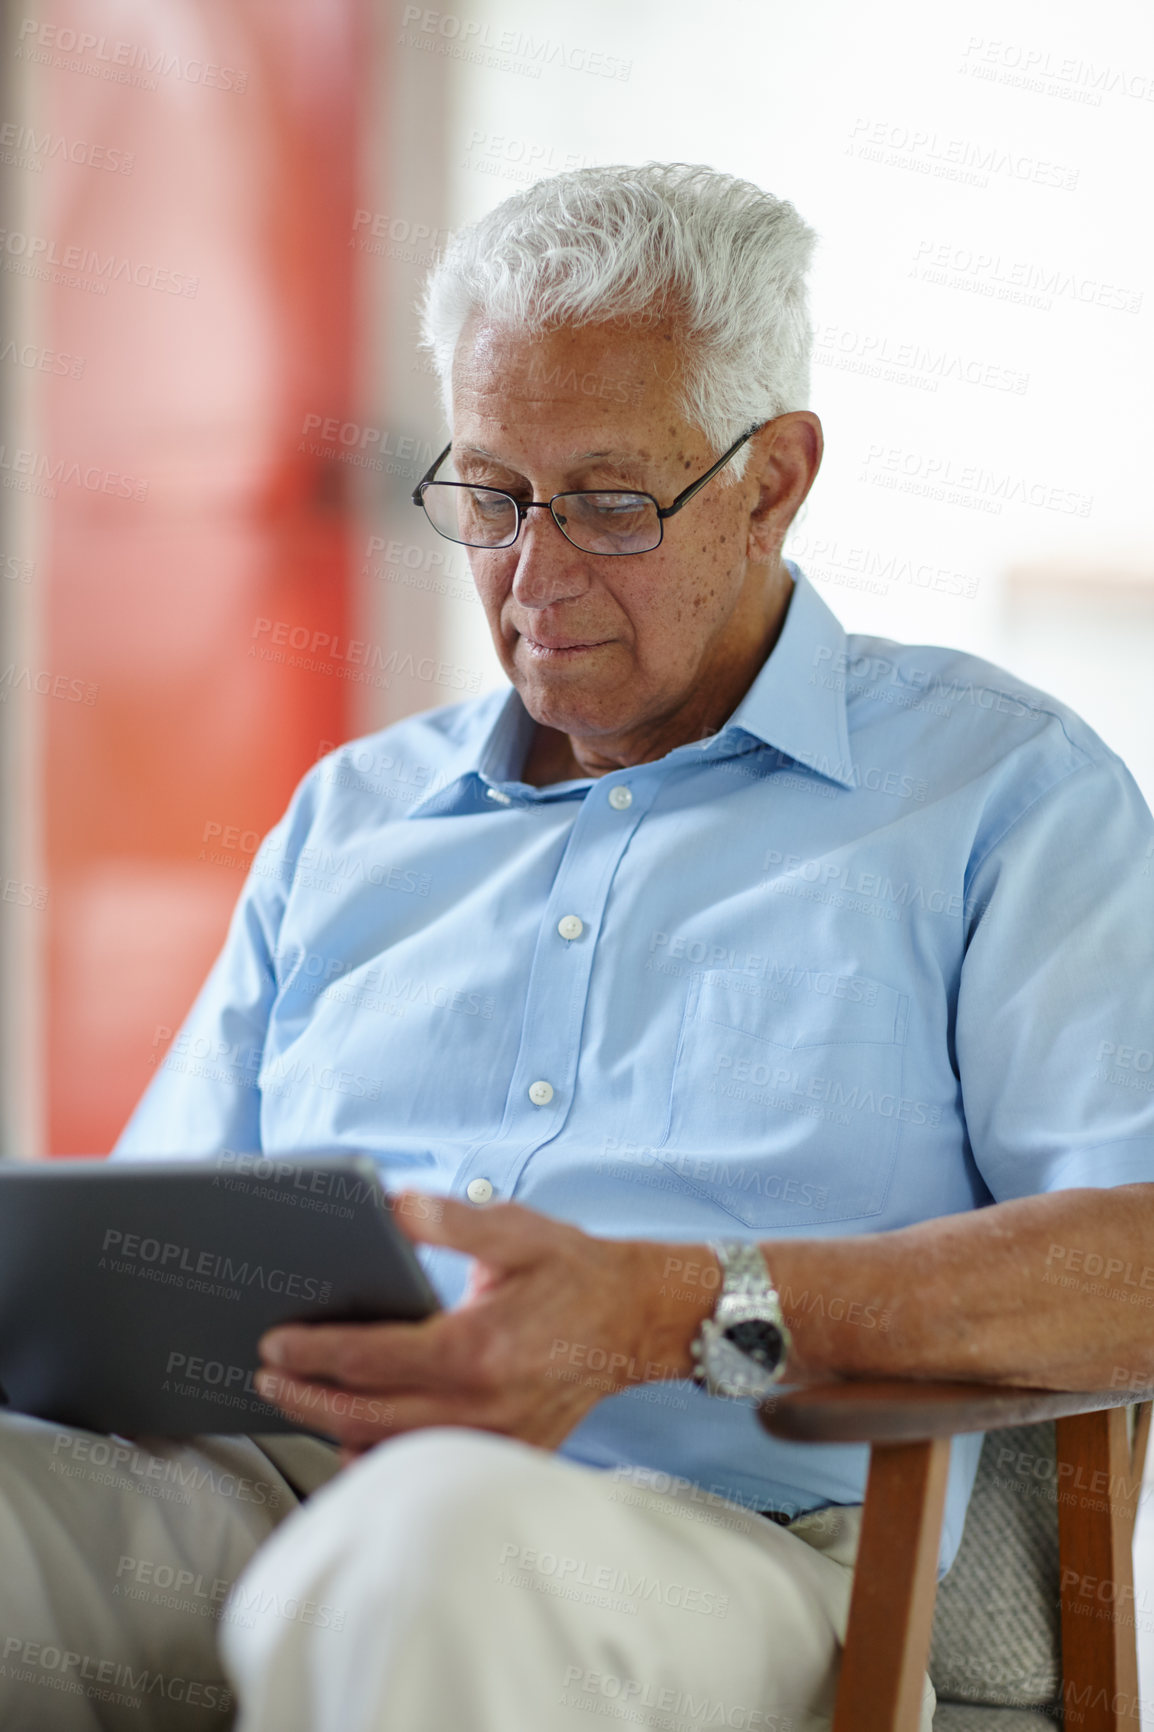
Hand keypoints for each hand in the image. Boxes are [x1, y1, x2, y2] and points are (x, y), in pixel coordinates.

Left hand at [255, 1192, 704, 1460]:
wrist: (639, 1318)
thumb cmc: (573, 1270)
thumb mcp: (513, 1229)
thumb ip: (448, 1217)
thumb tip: (390, 1204)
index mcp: (475, 1346)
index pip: (369, 1358)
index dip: (312, 1351)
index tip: (273, 1342)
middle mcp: (481, 1402)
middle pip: (365, 1416)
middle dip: (306, 1396)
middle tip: (267, 1375)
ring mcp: (496, 1436)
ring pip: (393, 1450)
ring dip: (338, 1429)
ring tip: (301, 1399)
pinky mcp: (511, 1452)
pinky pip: (431, 1464)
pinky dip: (386, 1454)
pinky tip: (359, 1433)